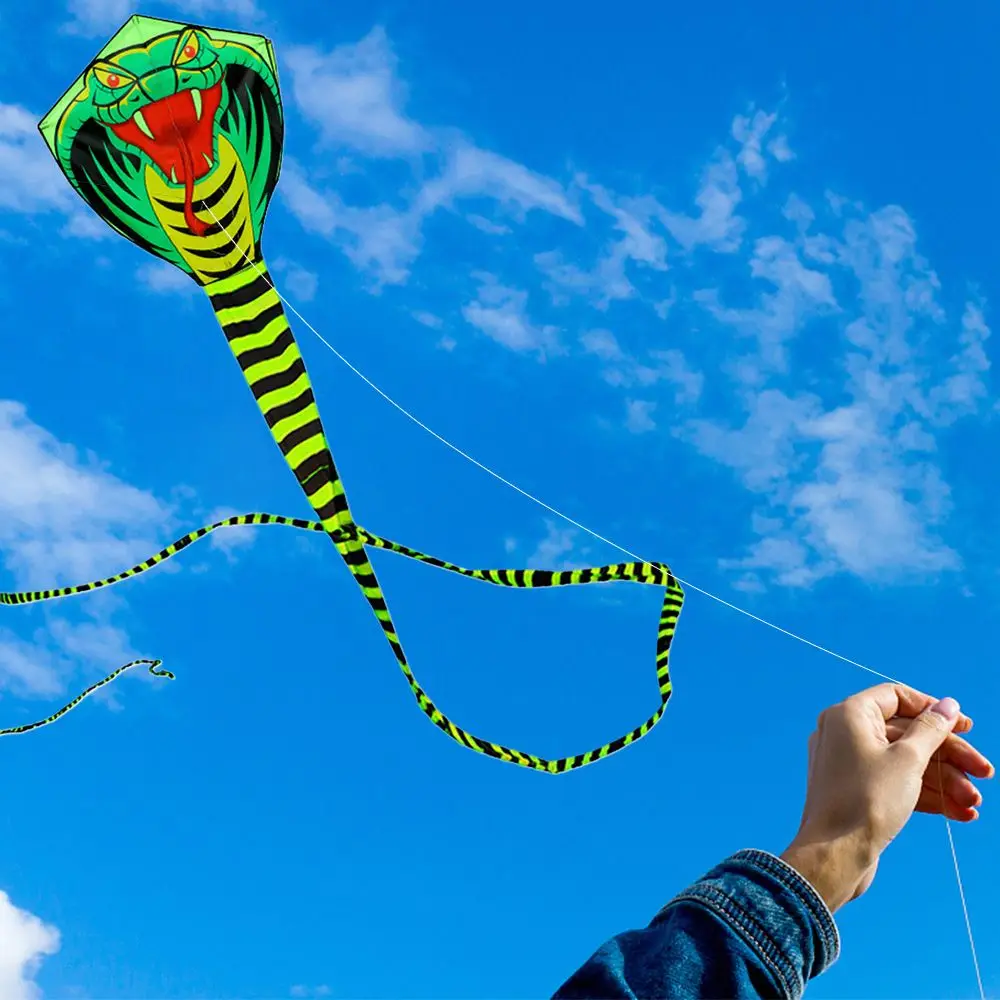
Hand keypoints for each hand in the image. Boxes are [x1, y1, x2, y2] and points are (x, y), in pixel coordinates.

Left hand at [780, 683, 993, 912]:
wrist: (835, 856)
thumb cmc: (868, 801)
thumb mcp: (908, 760)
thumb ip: (931, 729)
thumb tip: (947, 704)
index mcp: (848, 715)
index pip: (896, 697)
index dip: (933, 709)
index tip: (965, 727)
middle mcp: (844, 734)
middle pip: (907, 733)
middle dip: (949, 755)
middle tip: (985, 774)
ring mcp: (849, 764)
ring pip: (905, 762)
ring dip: (944, 781)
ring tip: (974, 804)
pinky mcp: (857, 792)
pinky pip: (895, 783)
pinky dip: (926, 795)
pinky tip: (961, 813)